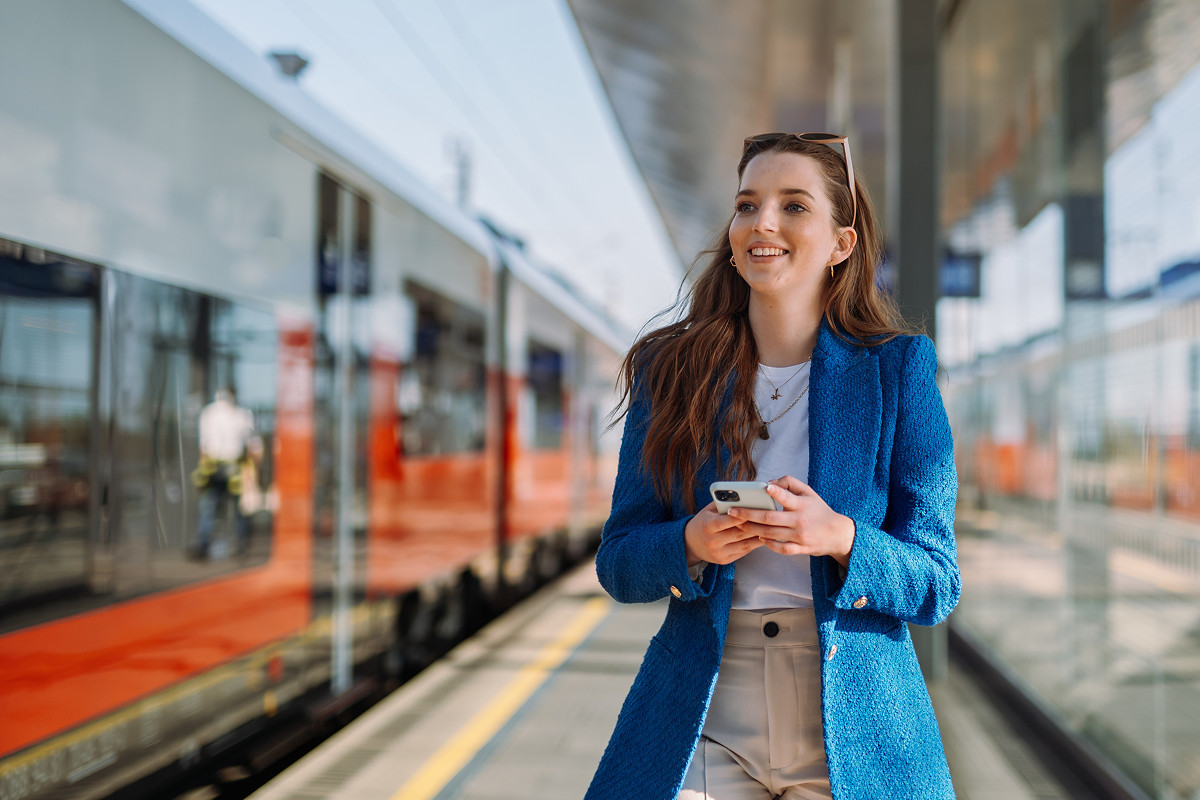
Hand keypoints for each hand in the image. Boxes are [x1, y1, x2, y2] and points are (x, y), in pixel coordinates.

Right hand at [684, 501, 764, 565]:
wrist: (690, 544)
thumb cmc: (703, 522)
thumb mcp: (708, 511)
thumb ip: (723, 504)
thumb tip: (743, 496)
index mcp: (707, 526)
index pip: (726, 521)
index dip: (741, 516)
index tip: (756, 509)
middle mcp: (713, 541)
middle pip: (739, 533)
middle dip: (756, 526)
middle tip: (771, 518)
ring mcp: (719, 553)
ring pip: (745, 544)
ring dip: (759, 536)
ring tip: (771, 528)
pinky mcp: (725, 560)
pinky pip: (744, 551)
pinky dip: (755, 544)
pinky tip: (764, 537)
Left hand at [725, 476, 855, 566]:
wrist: (837, 534)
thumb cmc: (818, 510)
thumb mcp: (809, 492)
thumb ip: (790, 483)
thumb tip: (769, 484)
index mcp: (803, 504)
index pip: (788, 497)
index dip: (777, 492)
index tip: (764, 488)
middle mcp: (800, 520)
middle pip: (770, 518)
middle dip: (748, 515)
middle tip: (732, 511)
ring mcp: (800, 536)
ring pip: (771, 533)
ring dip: (752, 529)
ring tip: (738, 524)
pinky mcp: (800, 548)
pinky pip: (781, 548)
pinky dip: (769, 544)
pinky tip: (759, 538)